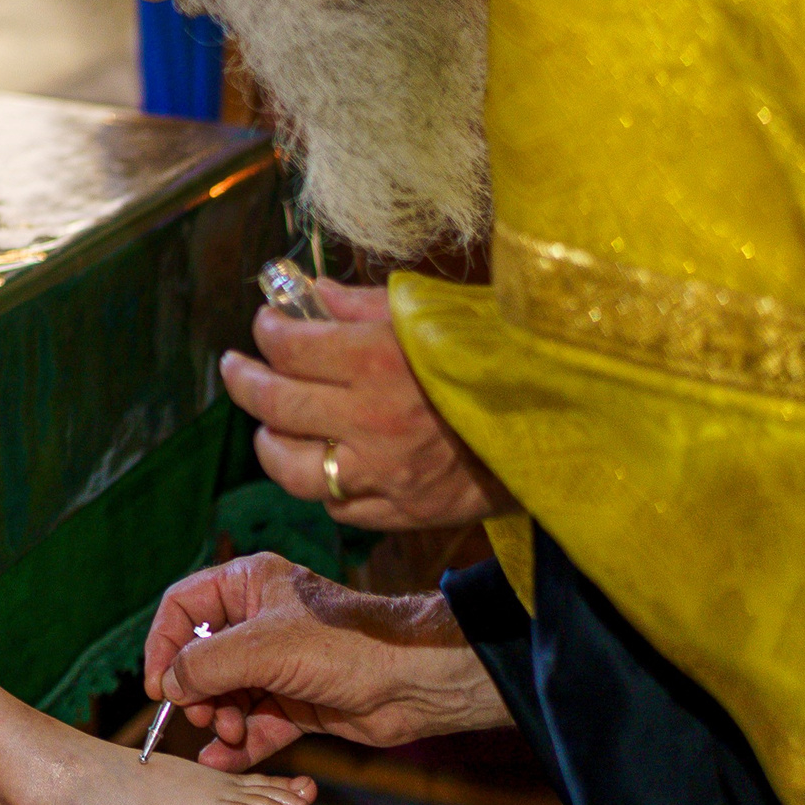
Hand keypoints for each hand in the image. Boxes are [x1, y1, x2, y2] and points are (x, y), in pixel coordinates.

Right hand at [142, 553, 507, 768]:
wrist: (413, 682)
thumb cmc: (344, 645)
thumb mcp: (263, 648)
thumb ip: (205, 664)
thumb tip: (168, 685)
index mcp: (248, 585)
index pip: (184, 607)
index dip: (164, 645)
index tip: (159, 686)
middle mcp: (259, 621)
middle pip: (202, 656)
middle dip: (197, 690)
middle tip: (202, 715)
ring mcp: (278, 664)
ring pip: (227, 693)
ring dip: (220, 717)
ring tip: (227, 733)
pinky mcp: (297, 701)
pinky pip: (255, 722)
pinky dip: (239, 742)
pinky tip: (223, 760)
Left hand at [221, 281, 513, 529]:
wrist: (568, 421)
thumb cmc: (500, 353)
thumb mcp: (433, 310)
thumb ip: (360, 305)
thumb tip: (306, 292)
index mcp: (378, 360)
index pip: (289, 346)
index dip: (267, 331)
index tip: (267, 324)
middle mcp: (372, 420)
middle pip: (275, 405)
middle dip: (244, 380)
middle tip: (235, 367)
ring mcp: (385, 473)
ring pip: (291, 469)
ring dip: (268, 442)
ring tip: (267, 424)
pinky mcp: (404, 512)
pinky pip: (337, 507)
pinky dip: (320, 485)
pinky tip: (320, 462)